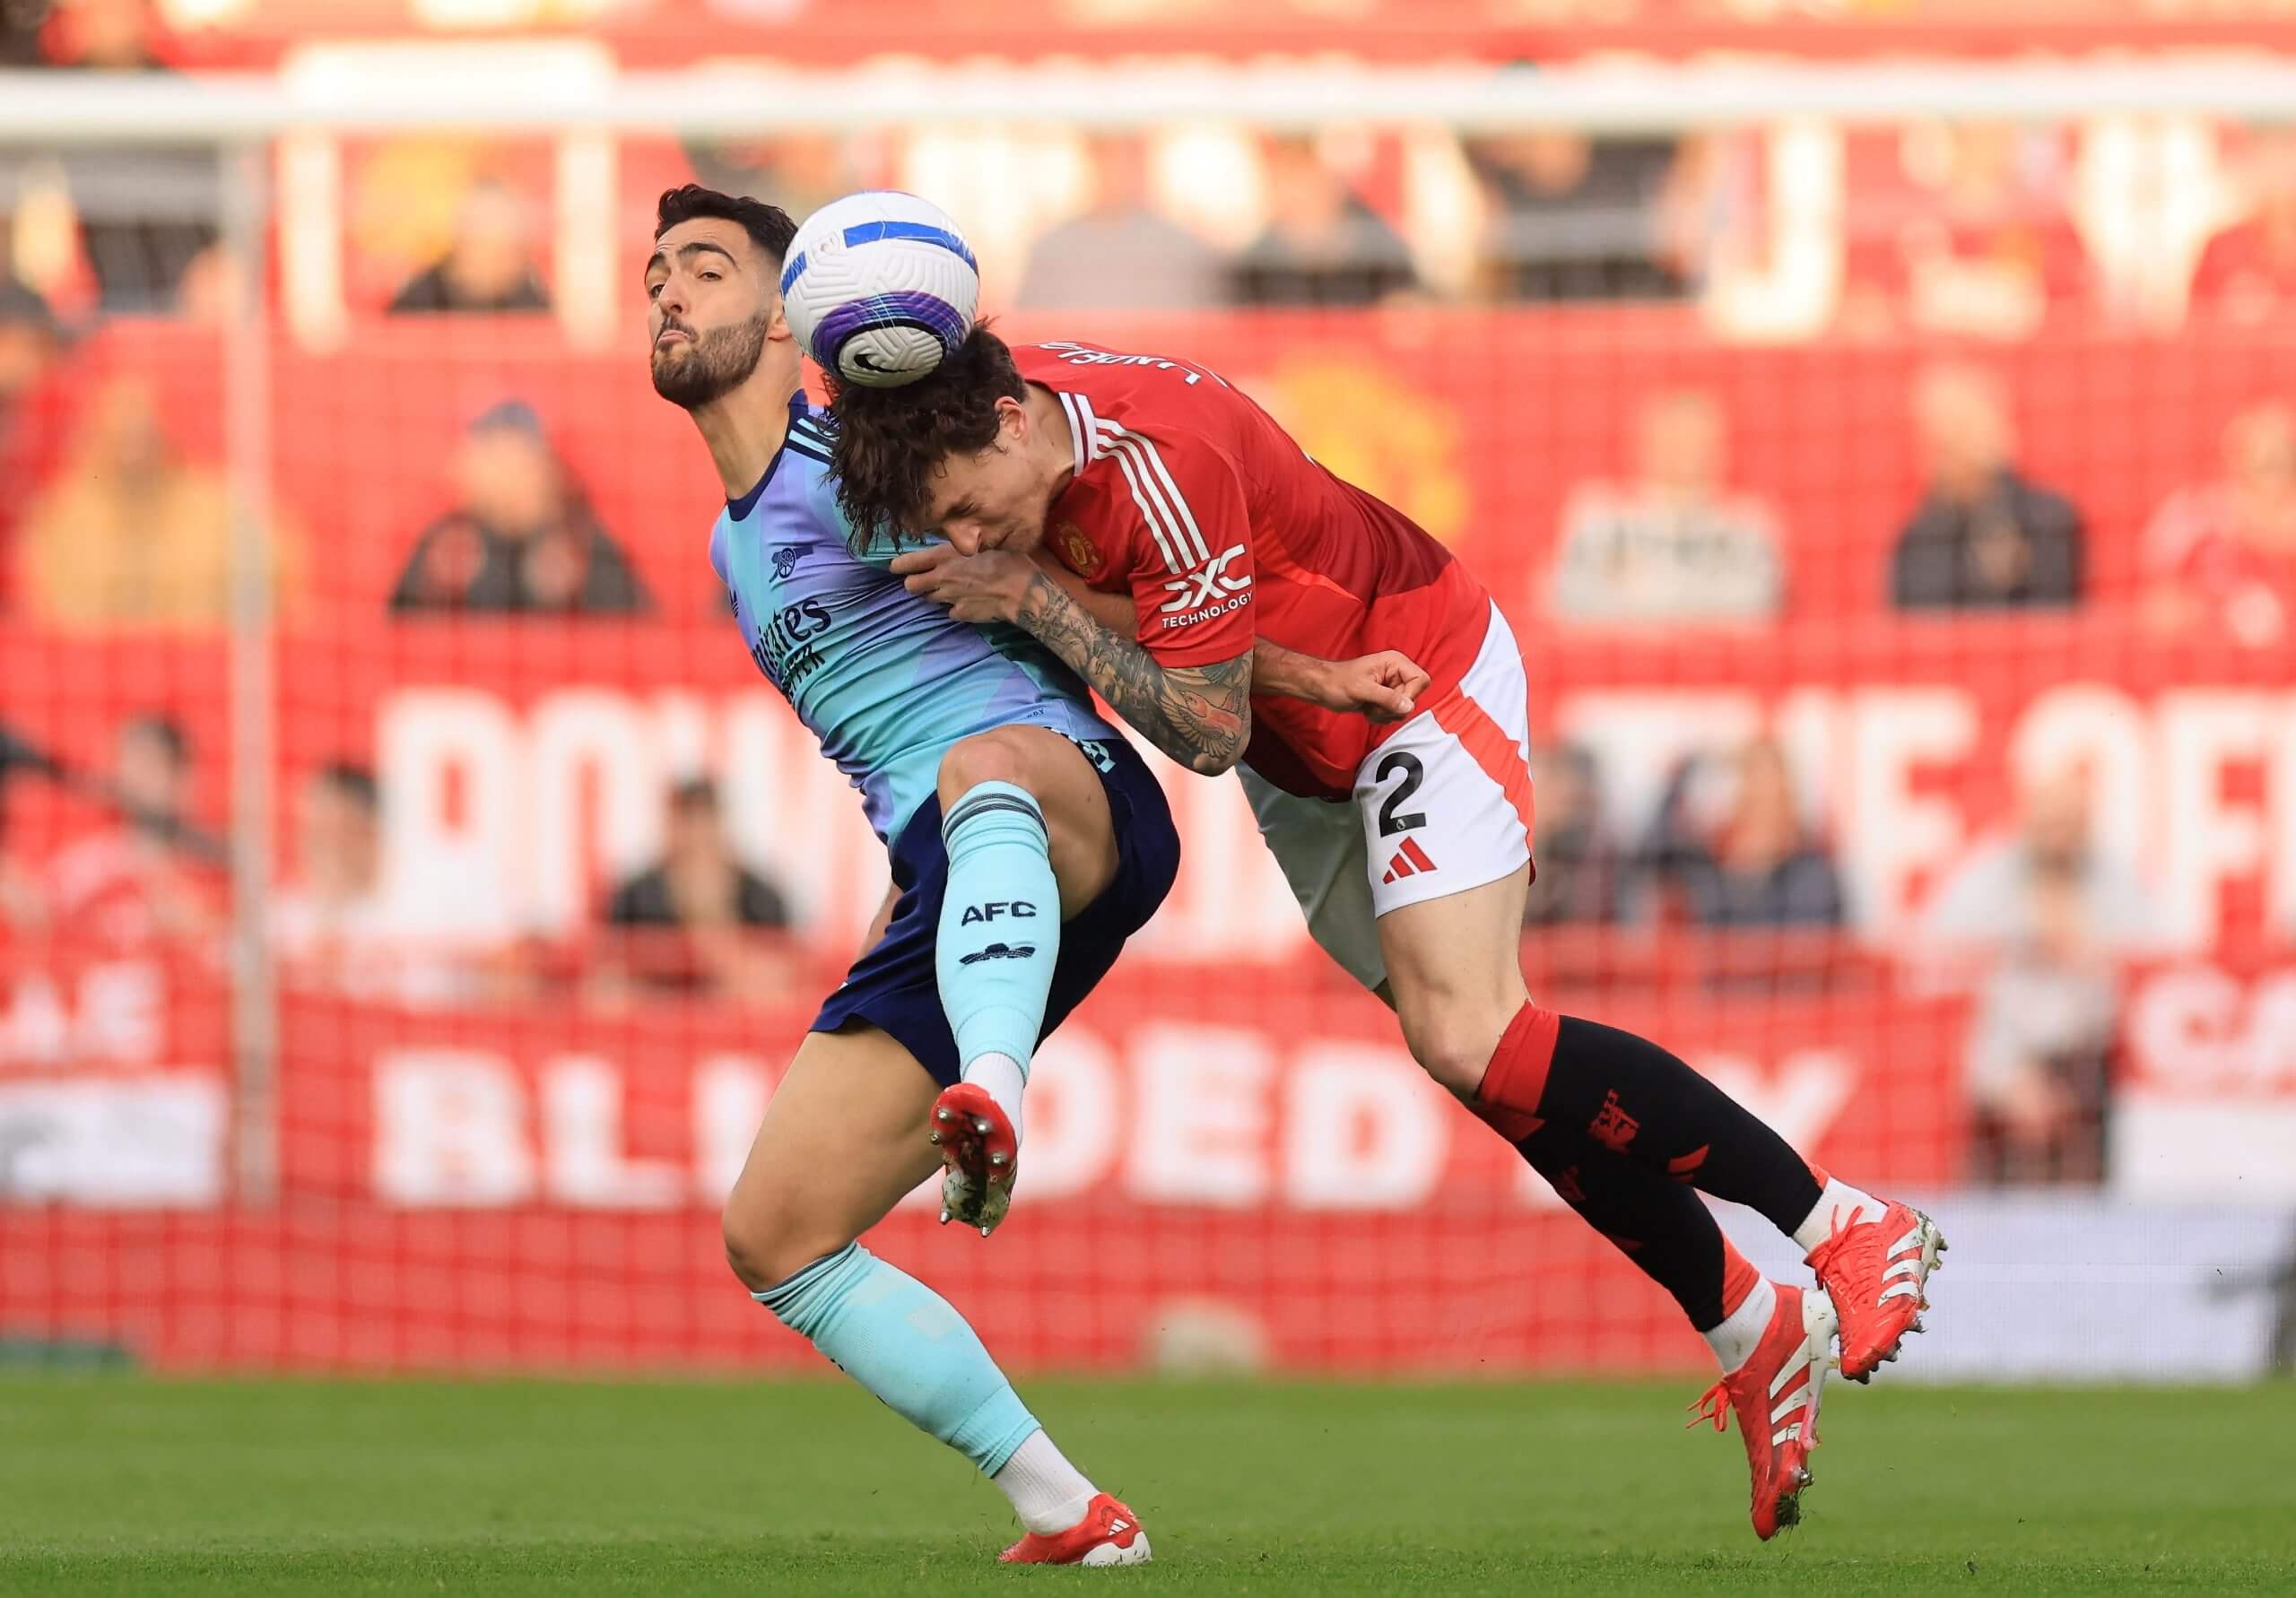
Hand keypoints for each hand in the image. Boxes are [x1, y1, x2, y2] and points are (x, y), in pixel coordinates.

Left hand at [889, 543, 1034, 624]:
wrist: (1023, 592)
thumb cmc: (1008, 561)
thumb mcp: (985, 543)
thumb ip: (965, 545)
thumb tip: (960, 541)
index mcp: (944, 557)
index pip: (908, 563)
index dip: (898, 565)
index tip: (895, 566)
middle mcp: (942, 579)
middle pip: (911, 586)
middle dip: (913, 582)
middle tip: (920, 579)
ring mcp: (951, 599)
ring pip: (929, 599)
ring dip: (933, 593)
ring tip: (946, 587)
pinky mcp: (962, 614)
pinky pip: (951, 611)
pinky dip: (955, 606)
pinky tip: (967, 600)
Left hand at [1321, 650, 1429, 721]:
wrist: (1323, 688)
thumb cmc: (1337, 682)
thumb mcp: (1361, 690)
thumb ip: (1387, 698)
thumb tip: (1408, 707)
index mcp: (1395, 662)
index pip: (1421, 680)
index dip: (1409, 695)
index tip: (1390, 702)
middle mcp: (1398, 673)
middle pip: (1413, 698)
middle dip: (1392, 708)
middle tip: (1374, 706)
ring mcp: (1393, 686)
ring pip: (1404, 709)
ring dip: (1385, 714)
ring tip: (1368, 706)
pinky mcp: (1387, 699)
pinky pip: (1395, 714)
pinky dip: (1382, 717)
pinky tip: (1368, 710)